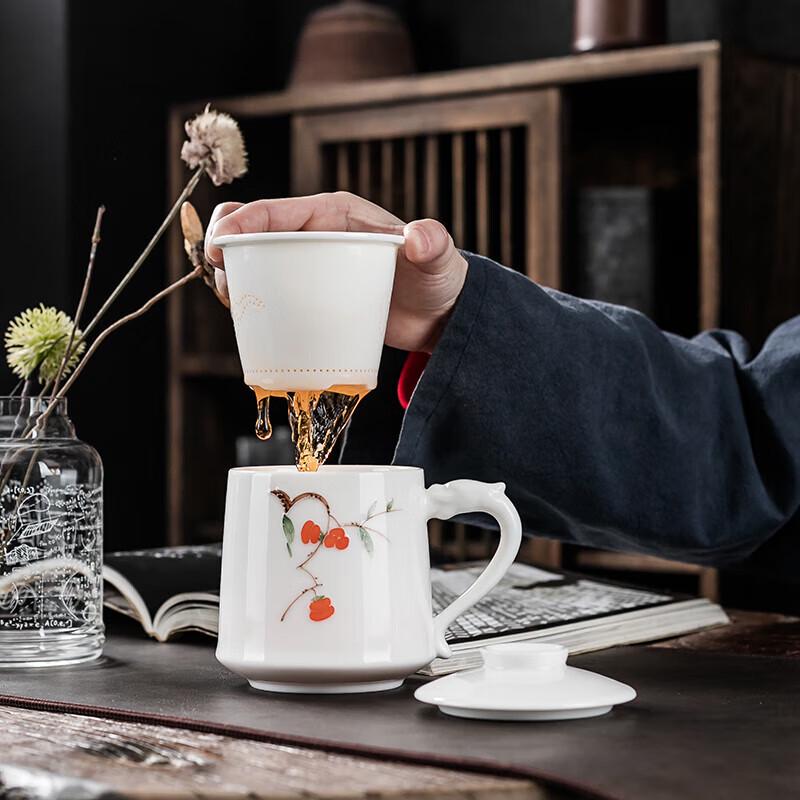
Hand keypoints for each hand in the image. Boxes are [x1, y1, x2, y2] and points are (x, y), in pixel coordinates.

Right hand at [204, 192, 467, 352]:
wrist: (438, 316)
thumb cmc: (437, 280)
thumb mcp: (437, 261)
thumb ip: (432, 244)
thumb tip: (417, 236)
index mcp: (335, 214)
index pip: (277, 211)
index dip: (241, 223)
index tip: (219, 247)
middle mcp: (316, 234)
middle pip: (256, 233)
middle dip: (228, 250)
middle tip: (224, 283)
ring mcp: (311, 266)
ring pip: (257, 263)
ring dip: (236, 277)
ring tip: (234, 303)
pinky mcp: (310, 295)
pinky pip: (272, 291)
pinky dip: (254, 301)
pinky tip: (249, 322)